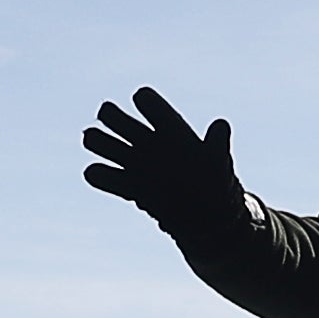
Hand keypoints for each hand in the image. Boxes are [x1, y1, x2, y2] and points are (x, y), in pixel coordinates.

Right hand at [82, 89, 242, 232]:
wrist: (208, 216)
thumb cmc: (215, 182)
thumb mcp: (219, 162)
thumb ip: (217, 143)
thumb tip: (221, 125)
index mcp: (168, 128)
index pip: (147, 101)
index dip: (144, 102)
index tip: (146, 109)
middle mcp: (147, 142)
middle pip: (114, 117)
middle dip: (111, 117)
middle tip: (120, 129)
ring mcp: (135, 164)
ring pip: (102, 143)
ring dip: (98, 142)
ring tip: (105, 147)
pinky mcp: (128, 187)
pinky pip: (101, 176)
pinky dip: (99, 176)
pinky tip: (115, 182)